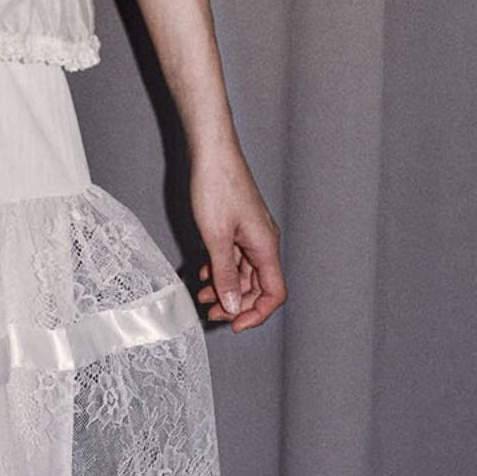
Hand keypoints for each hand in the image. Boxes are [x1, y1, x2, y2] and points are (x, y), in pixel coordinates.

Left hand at [190, 140, 285, 331]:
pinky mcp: (238, 227)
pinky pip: (235, 258)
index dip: (257, 313)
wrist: (212, 151)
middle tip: (210, 311)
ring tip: (202, 296)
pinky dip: (221, 270)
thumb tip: (233, 305)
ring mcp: (251, 234)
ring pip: (244, 274)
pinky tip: (203, 273)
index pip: (274, 293)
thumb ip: (225, 273)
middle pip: (259, 287)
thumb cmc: (217, 186)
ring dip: (226, 288)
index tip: (234, 324)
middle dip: (236, 303)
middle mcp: (263, 242)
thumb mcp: (216, 236)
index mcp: (266, 247)